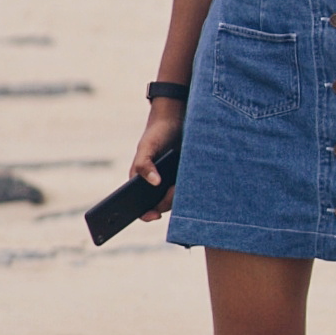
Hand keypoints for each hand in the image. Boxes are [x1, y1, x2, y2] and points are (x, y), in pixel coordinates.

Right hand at [131, 106, 183, 220]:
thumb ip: (144, 164)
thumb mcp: (146, 147)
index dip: (146, 214)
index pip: (141, 206)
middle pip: (162, 205)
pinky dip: (192, 189)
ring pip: (178, 200)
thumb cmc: (157, 133)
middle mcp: (157, 186)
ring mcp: (172, 183)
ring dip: (181, 195)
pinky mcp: (187, 179)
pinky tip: (194, 179)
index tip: (155, 215)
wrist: (177, 119)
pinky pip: (190, 191)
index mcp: (141, 181)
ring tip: (183, 177)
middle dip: (168, 201)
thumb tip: (154, 183)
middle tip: (174, 187)